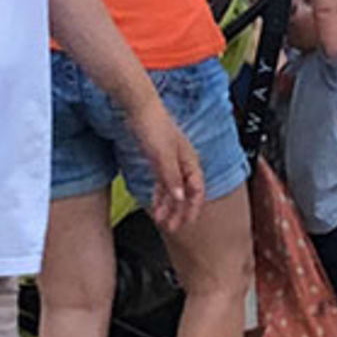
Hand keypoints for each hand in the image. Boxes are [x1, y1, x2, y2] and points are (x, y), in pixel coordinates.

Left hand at [131, 104, 207, 230]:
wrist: (140, 109)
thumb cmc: (154, 126)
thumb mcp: (163, 157)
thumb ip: (172, 179)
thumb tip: (179, 198)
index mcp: (190, 162)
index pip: (196, 191)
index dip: (192, 209)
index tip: (185, 223)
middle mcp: (184, 163)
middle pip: (185, 193)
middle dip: (179, 212)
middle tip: (172, 227)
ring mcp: (172, 162)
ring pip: (174, 189)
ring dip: (168, 206)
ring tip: (162, 220)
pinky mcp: (160, 159)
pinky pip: (164, 182)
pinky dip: (160, 195)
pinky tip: (156, 203)